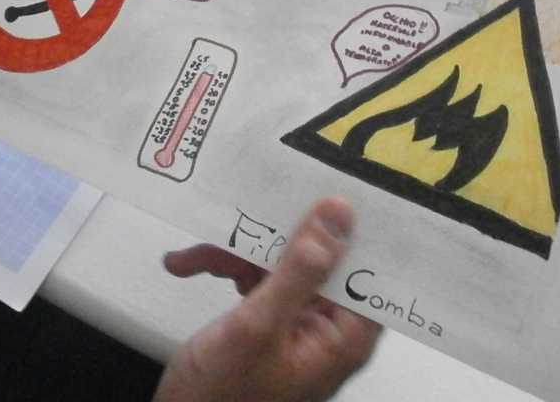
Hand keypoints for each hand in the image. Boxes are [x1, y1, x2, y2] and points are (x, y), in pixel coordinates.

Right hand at [154, 197, 380, 401]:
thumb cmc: (219, 399)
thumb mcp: (258, 325)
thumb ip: (300, 268)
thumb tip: (339, 212)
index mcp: (344, 335)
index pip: (371, 266)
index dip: (358, 223)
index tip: (341, 179)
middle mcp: (327, 327)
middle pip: (320, 257)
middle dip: (278, 233)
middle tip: (251, 205)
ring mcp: (296, 324)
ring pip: (280, 262)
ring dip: (237, 253)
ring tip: (199, 254)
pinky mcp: (268, 322)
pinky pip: (255, 280)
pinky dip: (224, 269)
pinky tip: (188, 264)